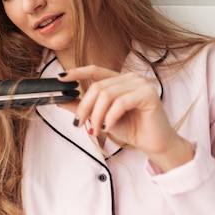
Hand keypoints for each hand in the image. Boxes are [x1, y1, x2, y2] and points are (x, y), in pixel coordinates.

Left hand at [58, 66, 193, 171]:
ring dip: (96, 115)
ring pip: (107, 95)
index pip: (94, 70)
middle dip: (85, 106)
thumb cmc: (131, 128)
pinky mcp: (148, 94)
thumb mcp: (101, 117)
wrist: (154, 144)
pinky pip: (120, 103)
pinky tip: (107, 127)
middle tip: (79, 123)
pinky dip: (110, 117)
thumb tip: (60, 100)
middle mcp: (130, 77)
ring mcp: (140, 84)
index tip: (59, 78)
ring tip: (95, 130)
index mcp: (119, 79)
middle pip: (97, 86)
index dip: (76, 72)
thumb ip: (84, 107)